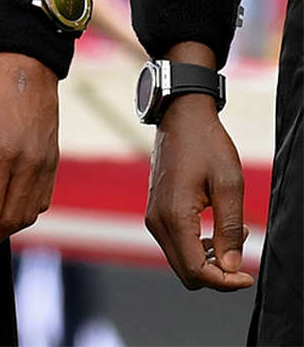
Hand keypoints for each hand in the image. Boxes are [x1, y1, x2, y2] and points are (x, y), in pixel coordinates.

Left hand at [0, 52, 58, 261]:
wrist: (26, 62)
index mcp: (3, 153)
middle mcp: (30, 163)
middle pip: (12, 218)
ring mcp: (46, 163)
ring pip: (30, 213)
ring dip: (7, 232)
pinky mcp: (53, 160)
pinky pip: (42, 199)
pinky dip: (25, 215)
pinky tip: (7, 218)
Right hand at [145, 94, 252, 290]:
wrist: (180, 119)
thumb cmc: (207, 146)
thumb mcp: (229, 185)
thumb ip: (229, 228)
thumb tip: (230, 266)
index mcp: (174, 216)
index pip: (196, 269)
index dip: (224, 282)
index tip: (248, 276)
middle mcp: (157, 221)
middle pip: (185, 272)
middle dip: (216, 275)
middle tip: (243, 256)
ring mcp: (153, 217)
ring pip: (180, 261)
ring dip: (208, 260)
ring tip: (233, 236)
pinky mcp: (155, 212)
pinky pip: (175, 245)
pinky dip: (197, 248)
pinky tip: (216, 230)